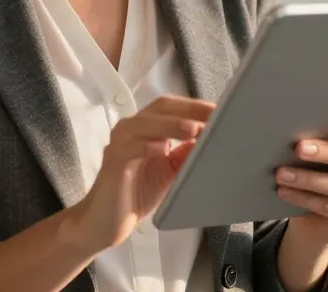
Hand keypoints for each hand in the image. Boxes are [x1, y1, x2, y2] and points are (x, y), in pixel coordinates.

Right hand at [70, 95, 214, 251]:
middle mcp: (131, 129)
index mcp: (145, 128)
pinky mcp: (114, 162)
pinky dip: (150, 144)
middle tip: (213, 115)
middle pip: (160, 107)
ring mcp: (120, 143)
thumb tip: (210, 139)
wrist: (107, 221)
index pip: (171, 107)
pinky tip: (164, 149)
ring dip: (171, 124)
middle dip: (188, 109)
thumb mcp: (170, 171)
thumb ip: (185, 154)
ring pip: (145, 123)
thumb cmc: (137, 193)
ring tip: (194, 129)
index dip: (195, 106)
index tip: (220, 110)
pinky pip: (131, 147)